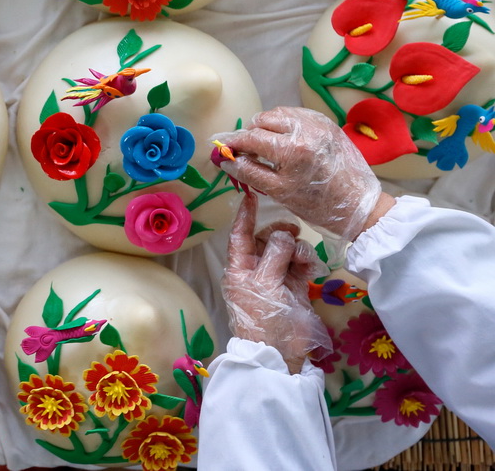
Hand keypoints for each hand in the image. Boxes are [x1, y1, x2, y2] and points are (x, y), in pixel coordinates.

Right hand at [214, 106, 389, 241]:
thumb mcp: (278, 192)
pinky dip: (284, 123)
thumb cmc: (317, 204)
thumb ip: (249, 172)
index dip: (233, 142)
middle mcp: (305, 130)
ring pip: (279, 113)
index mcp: (292, 150)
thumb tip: (227, 160)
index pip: (251, 137)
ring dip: (266, 126)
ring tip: (264, 145)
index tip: (222, 148)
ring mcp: (318, 123)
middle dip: (249, 133)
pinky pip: (297, 114)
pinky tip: (283, 139)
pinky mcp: (328, 123)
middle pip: (263, 119)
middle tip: (245, 150)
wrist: (358, 204)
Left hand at [223, 194, 329, 373]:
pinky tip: (310, 267)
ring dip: (296, 249)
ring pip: (286, 249)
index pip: (240, 235)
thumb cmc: (265, 317)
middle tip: (293, 233)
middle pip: (267, 238)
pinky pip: (300, 263)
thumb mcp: (265, 283)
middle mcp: (256, 269)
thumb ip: (274, 255)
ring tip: (302, 260)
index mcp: (239, 268)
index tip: (252, 196)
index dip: (246, 215)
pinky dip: (306, 261)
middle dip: (279, 233)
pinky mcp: (294, 286)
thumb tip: (284, 235)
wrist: (282, 352)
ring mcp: (276, 277)